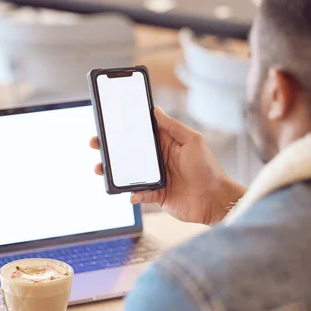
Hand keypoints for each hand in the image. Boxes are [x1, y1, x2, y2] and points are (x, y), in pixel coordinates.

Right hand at [90, 107, 245, 224]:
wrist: (214, 200)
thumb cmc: (208, 169)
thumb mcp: (193, 141)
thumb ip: (173, 127)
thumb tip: (156, 110)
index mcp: (166, 143)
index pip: (141, 133)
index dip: (124, 128)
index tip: (108, 123)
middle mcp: (158, 160)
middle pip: (129, 152)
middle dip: (110, 148)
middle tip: (96, 143)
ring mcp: (156, 178)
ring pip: (128, 173)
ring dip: (114, 172)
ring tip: (101, 169)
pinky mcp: (157, 195)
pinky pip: (139, 194)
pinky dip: (133, 194)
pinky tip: (131, 195)